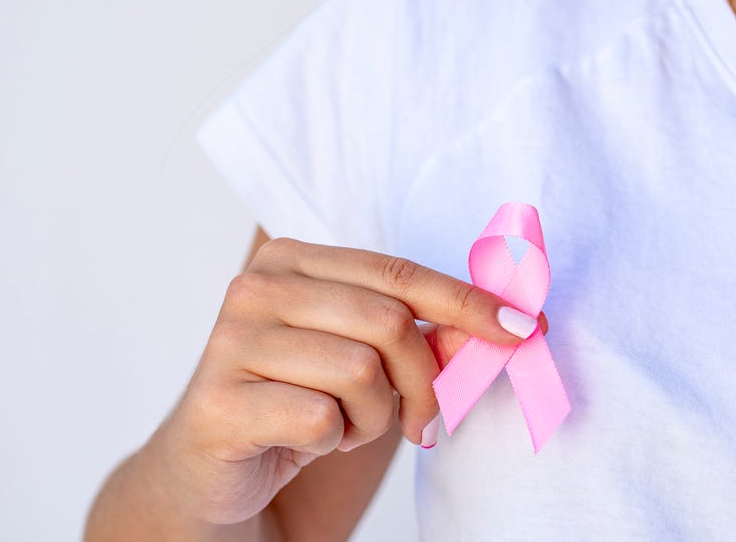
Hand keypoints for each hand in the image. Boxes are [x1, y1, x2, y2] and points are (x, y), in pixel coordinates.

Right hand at [145, 237, 547, 524]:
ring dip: (373, 418)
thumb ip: (420, 335)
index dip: (467, 302)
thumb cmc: (295, 408)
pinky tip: (309, 442)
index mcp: (290, 261)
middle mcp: (255, 288)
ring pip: (360, 371)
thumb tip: (504, 325)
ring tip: (343, 427)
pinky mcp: (220, 401)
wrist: (212, 474)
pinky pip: (323, 418)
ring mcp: (232, 342)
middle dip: (423, 382)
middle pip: (387, 321)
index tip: (522, 329)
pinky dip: (335, 442)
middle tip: (423, 423)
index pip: (397, 272)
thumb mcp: (364, 364)